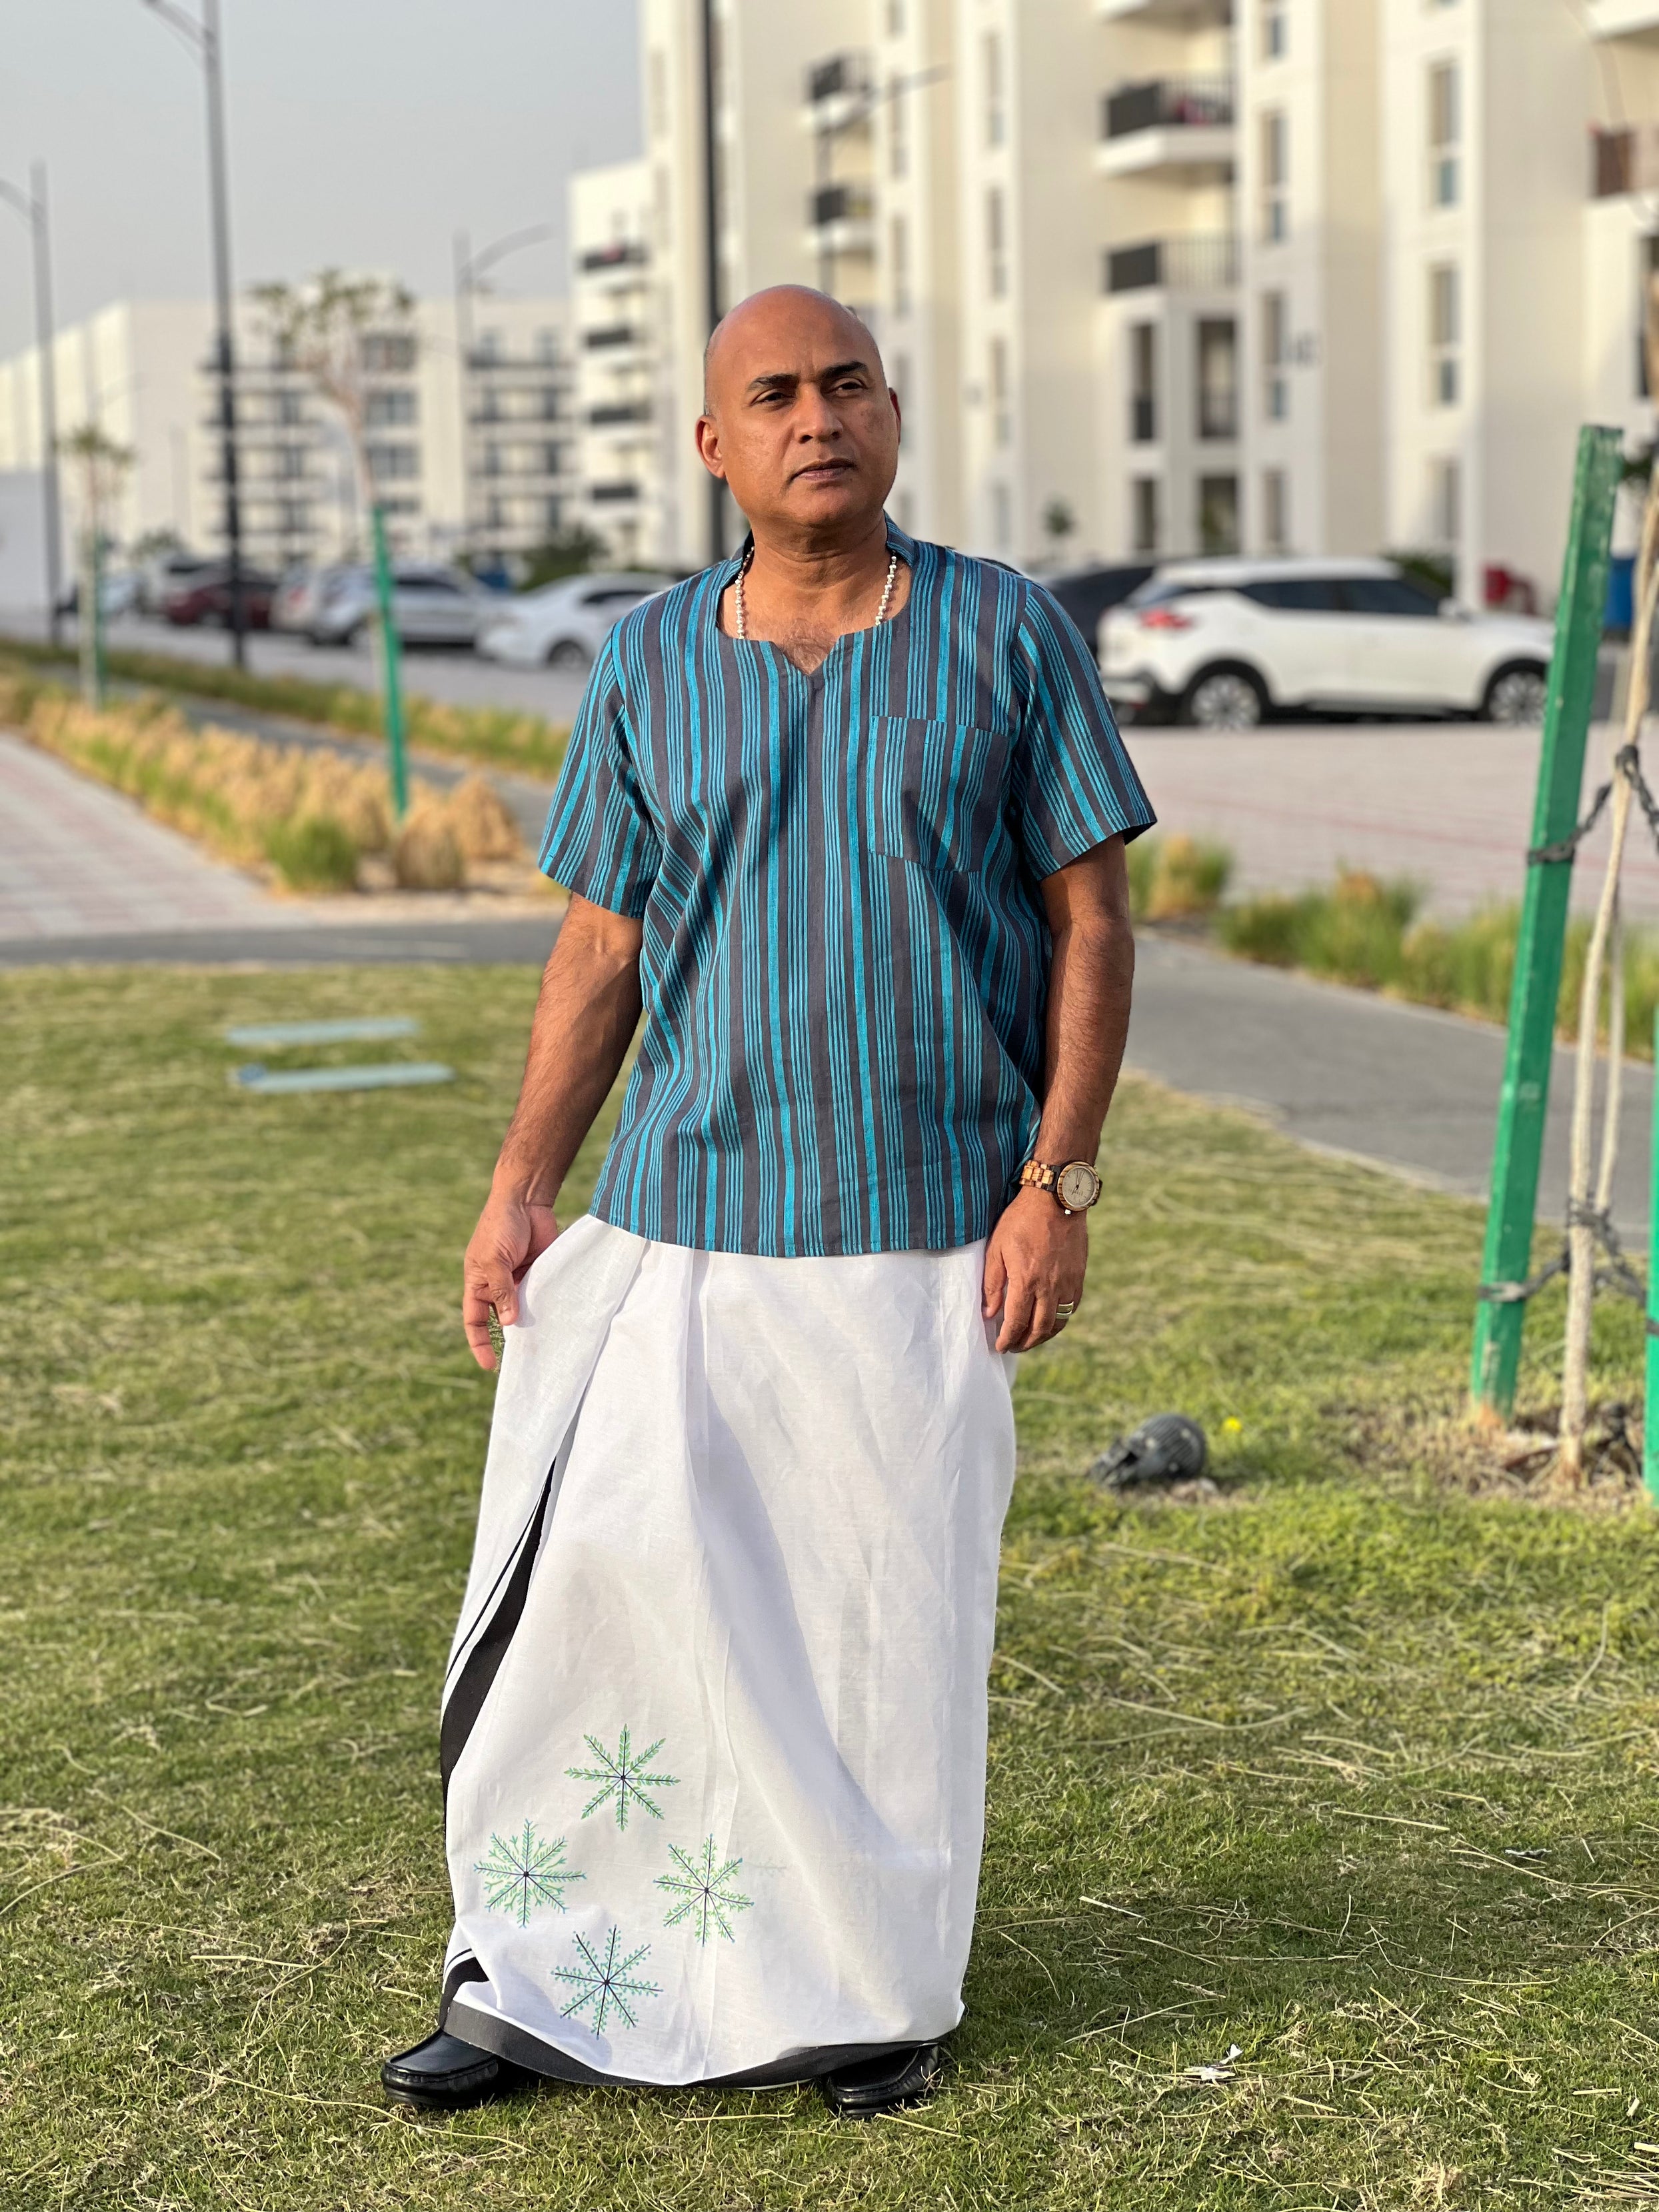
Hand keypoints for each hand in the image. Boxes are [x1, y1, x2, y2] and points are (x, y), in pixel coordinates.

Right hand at [462, 1186, 559, 1370]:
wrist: (527, 1199)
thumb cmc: (501, 1225)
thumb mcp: (494, 1259)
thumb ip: (502, 1291)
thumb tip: (508, 1323)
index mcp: (478, 1283)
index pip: (474, 1321)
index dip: (479, 1343)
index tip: (489, 1365)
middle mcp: (498, 1286)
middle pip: (501, 1319)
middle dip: (510, 1338)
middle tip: (525, 1359)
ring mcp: (520, 1280)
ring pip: (524, 1311)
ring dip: (532, 1324)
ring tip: (543, 1343)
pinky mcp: (540, 1274)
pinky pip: (543, 1297)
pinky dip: (547, 1309)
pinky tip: (556, 1321)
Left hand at [982, 1188, 1087, 1351]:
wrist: (1056, 1199)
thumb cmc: (1021, 1220)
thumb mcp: (997, 1248)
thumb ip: (993, 1283)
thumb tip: (990, 1313)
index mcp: (1026, 1281)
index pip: (1016, 1322)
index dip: (1007, 1339)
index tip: (1000, 1346)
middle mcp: (1049, 1287)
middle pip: (1039, 1328)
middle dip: (1025, 1343)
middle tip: (1014, 1347)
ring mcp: (1067, 1283)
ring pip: (1058, 1322)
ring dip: (1043, 1336)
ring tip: (1031, 1339)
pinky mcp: (1078, 1276)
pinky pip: (1071, 1308)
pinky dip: (1060, 1320)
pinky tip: (1050, 1320)